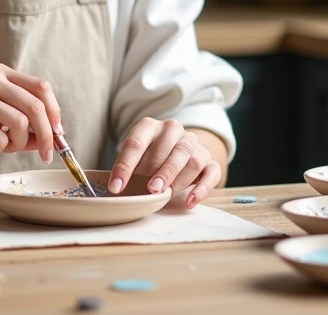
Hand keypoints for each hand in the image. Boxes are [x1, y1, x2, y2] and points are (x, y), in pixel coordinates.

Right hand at [0, 65, 61, 162]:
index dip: (54, 113)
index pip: (41, 88)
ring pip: (20, 125)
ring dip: (16, 144)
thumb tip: (53, 138)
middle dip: (46, 135)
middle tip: (46, 154)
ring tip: (0, 145)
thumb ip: (22, 120)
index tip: (57, 134)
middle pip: (35, 107)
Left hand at [107, 118, 221, 208]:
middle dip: (158, 171)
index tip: (116, 187)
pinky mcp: (209, 160)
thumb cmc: (149, 158)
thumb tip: (117, 191)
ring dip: (177, 179)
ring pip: (190, 160)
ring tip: (166, 195)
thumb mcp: (135, 159)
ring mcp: (193, 144)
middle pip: (168, 149)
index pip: (135, 144)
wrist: (177, 152)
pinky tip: (189, 202)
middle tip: (150, 190)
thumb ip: (130, 171)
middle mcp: (173, 130)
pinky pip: (211, 172)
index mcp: (149, 126)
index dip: (124, 167)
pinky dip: (201, 188)